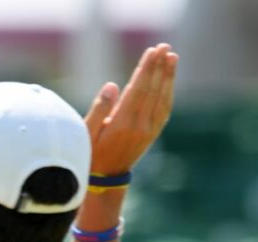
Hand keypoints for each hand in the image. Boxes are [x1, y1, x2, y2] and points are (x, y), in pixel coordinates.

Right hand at [84, 43, 178, 175]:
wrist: (106, 178)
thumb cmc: (90, 153)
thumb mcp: (86, 132)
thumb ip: (99, 108)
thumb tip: (112, 84)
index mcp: (122, 124)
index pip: (138, 89)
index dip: (146, 69)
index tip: (152, 51)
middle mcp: (140, 126)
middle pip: (153, 90)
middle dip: (159, 67)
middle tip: (164, 47)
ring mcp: (149, 131)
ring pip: (162, 98)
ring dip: (168, 77)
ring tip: (172, 57)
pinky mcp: (153, 133)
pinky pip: (165, 109)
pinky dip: (168, 92)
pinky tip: (169, 80)